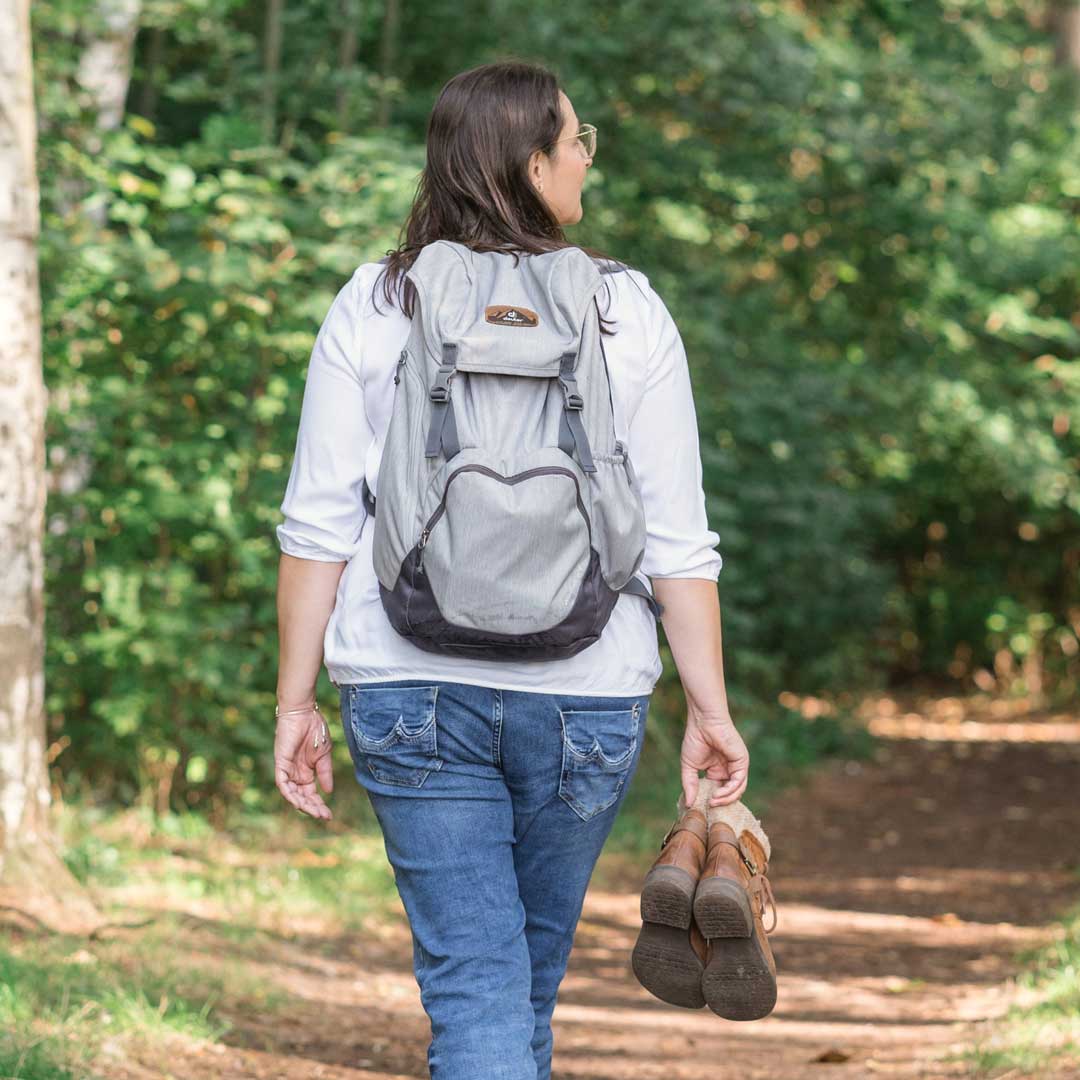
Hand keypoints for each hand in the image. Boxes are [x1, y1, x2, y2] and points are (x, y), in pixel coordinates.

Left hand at [274, 704, 333, 819]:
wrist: (304, 713)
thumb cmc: (315, 729)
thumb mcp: (324, 755)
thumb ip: (325, 773)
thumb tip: (329, 791)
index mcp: (306, 772)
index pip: (310, 793)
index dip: (319, 804)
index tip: (329, 815)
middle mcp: (295, 774)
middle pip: (301, 797)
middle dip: (312, 808)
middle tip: (324, 816)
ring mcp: (287, 769)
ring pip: (292, 794)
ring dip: (303, 804)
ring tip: (315, 812)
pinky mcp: (280, 764)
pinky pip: (282, 784)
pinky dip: (289, 794)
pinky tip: (299, 802)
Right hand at [680, 705, 748, 810]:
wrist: (703, 721)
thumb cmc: (695, 739)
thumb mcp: (689, 767)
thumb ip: (690, 785)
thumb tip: (687, 804)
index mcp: (718, 772)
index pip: (719, 792)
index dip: (712, 801)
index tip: (701, 808)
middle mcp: (729, 770)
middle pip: (730, 794)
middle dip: (721, 803)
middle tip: (708, 807)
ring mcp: (737, 766)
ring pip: (737, 791)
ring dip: (725, 799)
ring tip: (712, 802)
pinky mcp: (742, 762)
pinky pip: (739, 782)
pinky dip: (729, 791)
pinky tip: (717, 794)